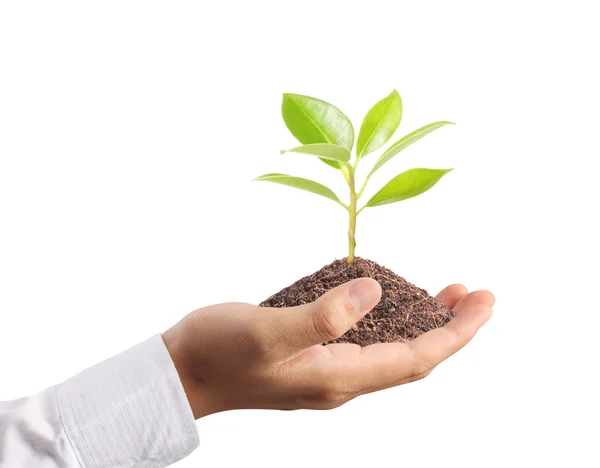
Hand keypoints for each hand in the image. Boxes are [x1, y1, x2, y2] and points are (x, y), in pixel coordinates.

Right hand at [162, 279, 493, 418]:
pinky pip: (366, 341)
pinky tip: (389, 300)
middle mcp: (340, 379)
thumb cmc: (217, 353)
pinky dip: (389, 320)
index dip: (455, 333)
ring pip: (391, 349)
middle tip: (476, 293)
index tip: (483, 302)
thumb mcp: (266, 333)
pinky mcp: (312, 354)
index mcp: (337, 378)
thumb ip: (321, 318)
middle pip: (412, 358)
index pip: (415, 360)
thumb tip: (374, 292)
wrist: (182, 372)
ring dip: (424, 324)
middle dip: (450, 329)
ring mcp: (326, 368)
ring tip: (448, 295)